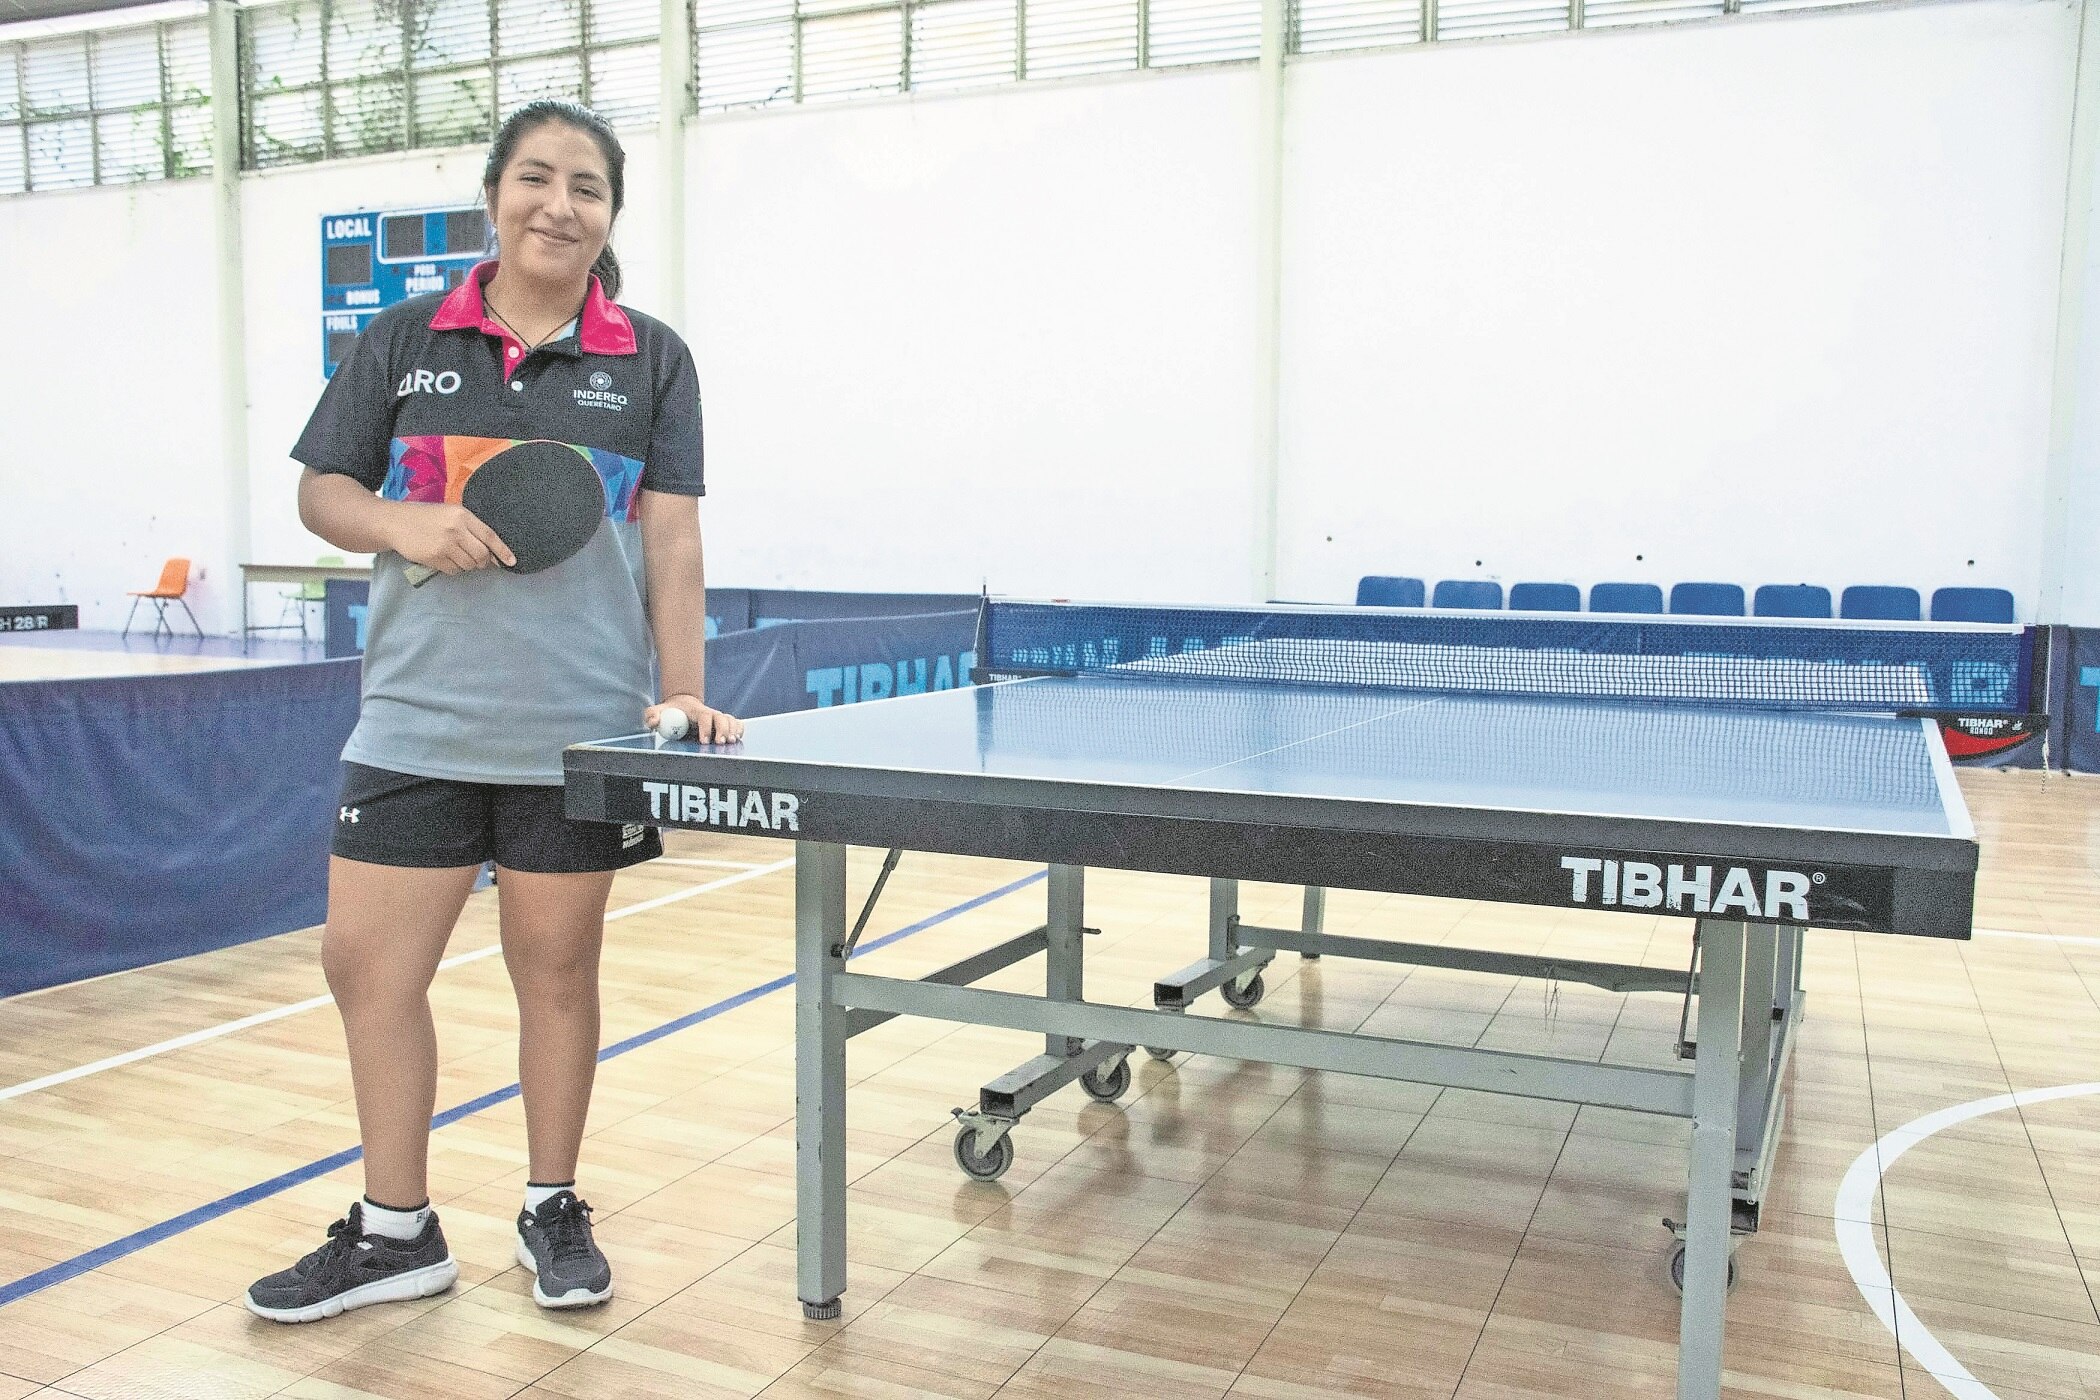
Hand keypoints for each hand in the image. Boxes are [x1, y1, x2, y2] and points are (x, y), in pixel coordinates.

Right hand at [387, 502, 515, 576]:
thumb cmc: (425, 517)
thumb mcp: (450, 513)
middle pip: (482, 555)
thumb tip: (491, 552)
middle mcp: (456, 530)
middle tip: (478, 561)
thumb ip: (470, 528)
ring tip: (456, 555)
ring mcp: (444, 545)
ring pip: (469, 565)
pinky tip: (444, 558)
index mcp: (462, 515)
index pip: (490, 536)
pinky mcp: (434, 557)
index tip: (512, 562)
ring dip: (467, 565)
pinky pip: (454, 570)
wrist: (395, 522)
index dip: (503, 551)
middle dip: (483, 562)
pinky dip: (454, 568)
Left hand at [647, 694, 742, 743]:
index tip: (704, 741)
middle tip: (720, 744)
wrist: (683, 705)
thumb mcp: (657, 710)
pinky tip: (737, 737)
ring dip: (733, 730)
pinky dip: (740, 729)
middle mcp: (710, 713)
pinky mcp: (724, 723)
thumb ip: (652, 714)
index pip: (704, 717)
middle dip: (723, 731)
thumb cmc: (670, 711)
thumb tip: (654, 722)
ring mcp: (718, 718)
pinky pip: (737, 724)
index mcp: (696, 711)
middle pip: (721, 718)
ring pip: (731, 720)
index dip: (706, 728)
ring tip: (731, 742)